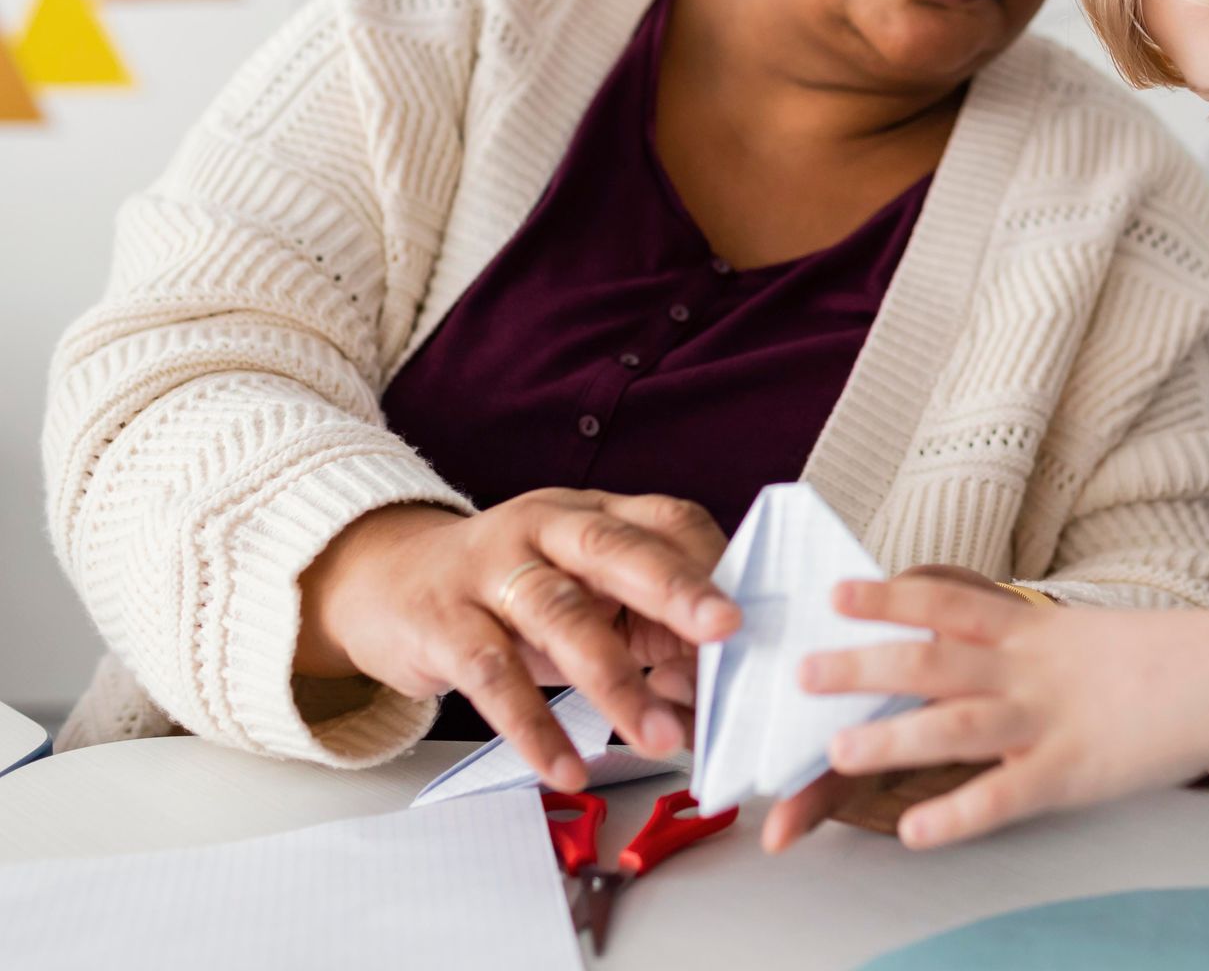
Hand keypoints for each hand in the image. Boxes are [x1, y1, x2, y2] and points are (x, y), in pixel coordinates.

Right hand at [296, 490, 739, 789]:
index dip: (712, 567)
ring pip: (560, 616)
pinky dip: (534, 726)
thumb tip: (720, 688)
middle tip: (729, 632)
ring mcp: (491, 570)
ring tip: (662, 737)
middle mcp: (545, 526)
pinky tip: (568, 766)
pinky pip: (492, 676)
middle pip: (616, 548)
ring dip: (615, 680)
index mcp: (593, 512)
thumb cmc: (508, 592)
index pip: (667, 521)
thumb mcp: (579, 586)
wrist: (385, 581)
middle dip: (677, 588)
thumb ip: (644, 622)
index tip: (754, 617)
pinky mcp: (444, 622)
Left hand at [797, 577, 1208, 847]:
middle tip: (804, 671)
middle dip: (865, 664)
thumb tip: (964, 652)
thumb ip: (1020, 645)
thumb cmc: (1151, 659)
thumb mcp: (1075, 637)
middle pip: (932, 659)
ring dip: (893, 736)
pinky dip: (957, 814)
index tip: (836, 592)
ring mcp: (1048, 718)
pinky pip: (1006, 795)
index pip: (946, 602)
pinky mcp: (1073, 772)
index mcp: (1029, 630)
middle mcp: (1028, 667)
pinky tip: (913, 831)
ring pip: (957, 725)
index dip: (889, 596)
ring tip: (839, 749)